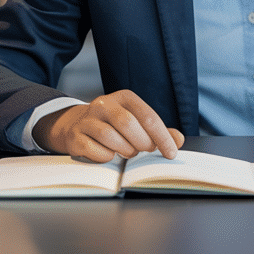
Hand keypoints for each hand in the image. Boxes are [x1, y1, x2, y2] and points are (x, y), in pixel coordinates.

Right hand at [32, 90, 184, 161]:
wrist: (76, 124)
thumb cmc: (113, 125)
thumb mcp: (136, 121)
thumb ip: (157, 131)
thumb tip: (178, 140)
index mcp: (124, 97)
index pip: (148, 116)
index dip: (162, 137)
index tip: (171, 153)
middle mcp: (104, 104)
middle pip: (128, 124)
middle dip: (142, 143)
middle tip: (145, 151)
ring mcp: (87, 119)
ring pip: (110, 137)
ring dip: (124, 150)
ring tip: (128, 152)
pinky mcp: (75, 135)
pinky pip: (93, 149)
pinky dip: (106, 156)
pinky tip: (109, 155)